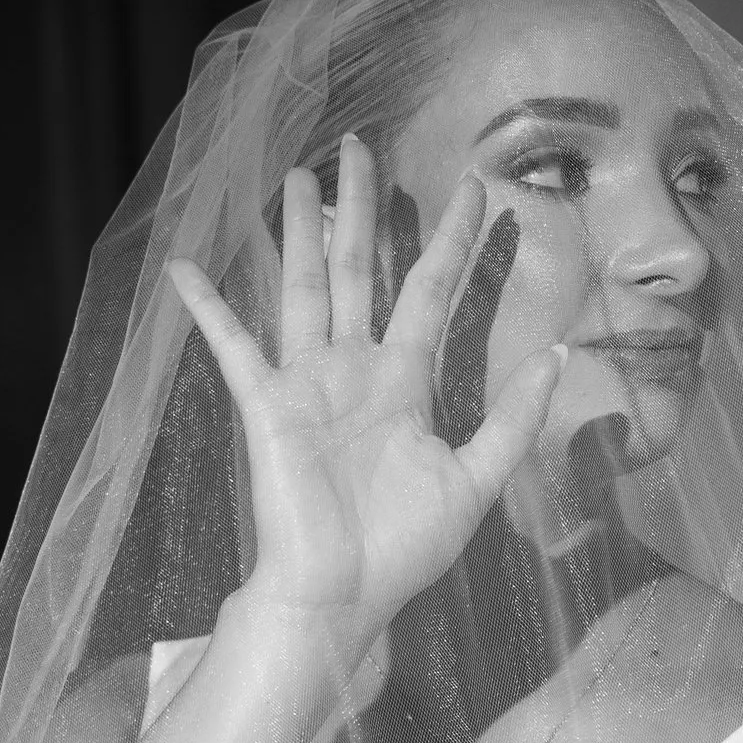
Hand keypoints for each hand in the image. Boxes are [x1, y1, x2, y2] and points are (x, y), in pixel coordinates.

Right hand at [169, 138, 563, 656]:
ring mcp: (307, 383)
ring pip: (305, 286)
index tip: (476, 186)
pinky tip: (185, 266)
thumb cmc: (404, 550)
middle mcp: (354, 370)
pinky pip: (233, 346)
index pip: (432, 291)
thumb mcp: (477, 480)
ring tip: (298, 173)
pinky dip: (208, 308)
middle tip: (362, 145)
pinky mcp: (266, 406)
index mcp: (405, 384)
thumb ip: (514, 418)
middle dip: (362, 208)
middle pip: (360, 269)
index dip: (453, 239)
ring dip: (300, 231)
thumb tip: (558, 355)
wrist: (341, 597)